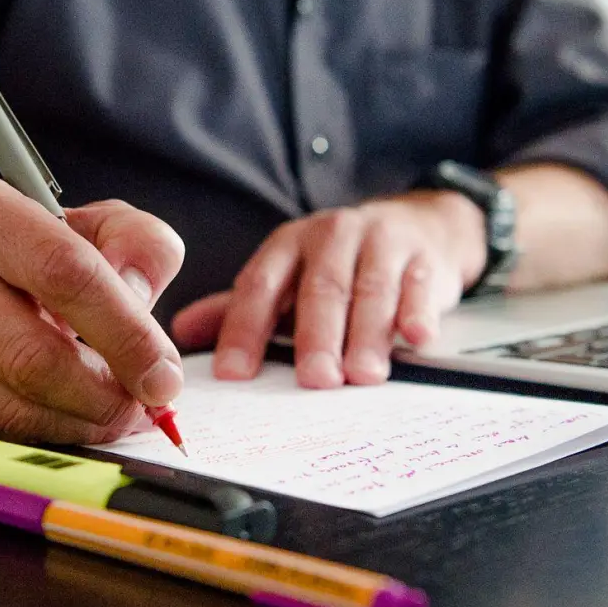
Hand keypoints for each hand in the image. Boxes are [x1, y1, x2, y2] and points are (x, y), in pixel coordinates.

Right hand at [0, 179, 185, 442]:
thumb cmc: (28, 253)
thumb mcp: (93, 227)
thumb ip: (139, 247)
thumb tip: (141, 299)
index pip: (64, 274)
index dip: (125, 334)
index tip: (164, 377)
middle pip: (30, 355)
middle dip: (102, 396)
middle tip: (142, 410)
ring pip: (5, 407)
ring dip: (74, 425)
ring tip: (110, 417)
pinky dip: (36, 438)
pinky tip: (64, 420)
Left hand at [172, 190, 485, 387]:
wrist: (420, 226)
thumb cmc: (342, 263)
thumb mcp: (288, 277)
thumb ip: (242, 307)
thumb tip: (182, 333)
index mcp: (289, 244)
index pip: (259, 285)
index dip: (243, 329)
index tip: (233, 374)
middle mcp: (332, 237)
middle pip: (321, 289)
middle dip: (315, 337)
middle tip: (313, 380)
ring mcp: (382, 244)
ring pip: (371, 290)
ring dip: (367, 335)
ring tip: (362, 375)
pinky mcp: (425, 258)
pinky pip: (421, 287)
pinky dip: (419, 312)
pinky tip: (416, 338)